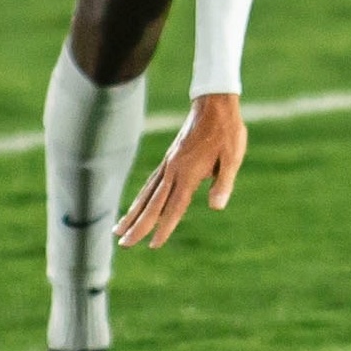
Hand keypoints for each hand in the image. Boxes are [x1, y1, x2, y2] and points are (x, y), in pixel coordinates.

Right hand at [117, 94, 247, 247]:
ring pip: (146, 194)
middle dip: (138, 226)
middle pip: (153, 205)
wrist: (214, 104)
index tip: (153, 246)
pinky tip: (136, 206)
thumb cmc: (227, 132)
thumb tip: (216, 207)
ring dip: (132, 214)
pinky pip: (151, 183)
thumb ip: (223, 183)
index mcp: (189, 174)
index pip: (174, 207)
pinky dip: (141, 198)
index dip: (164, 228)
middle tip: (123, 244)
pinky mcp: (169, 160)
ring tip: (117, 229)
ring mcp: (169, 165)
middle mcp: (173, 171)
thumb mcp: (233, 157)